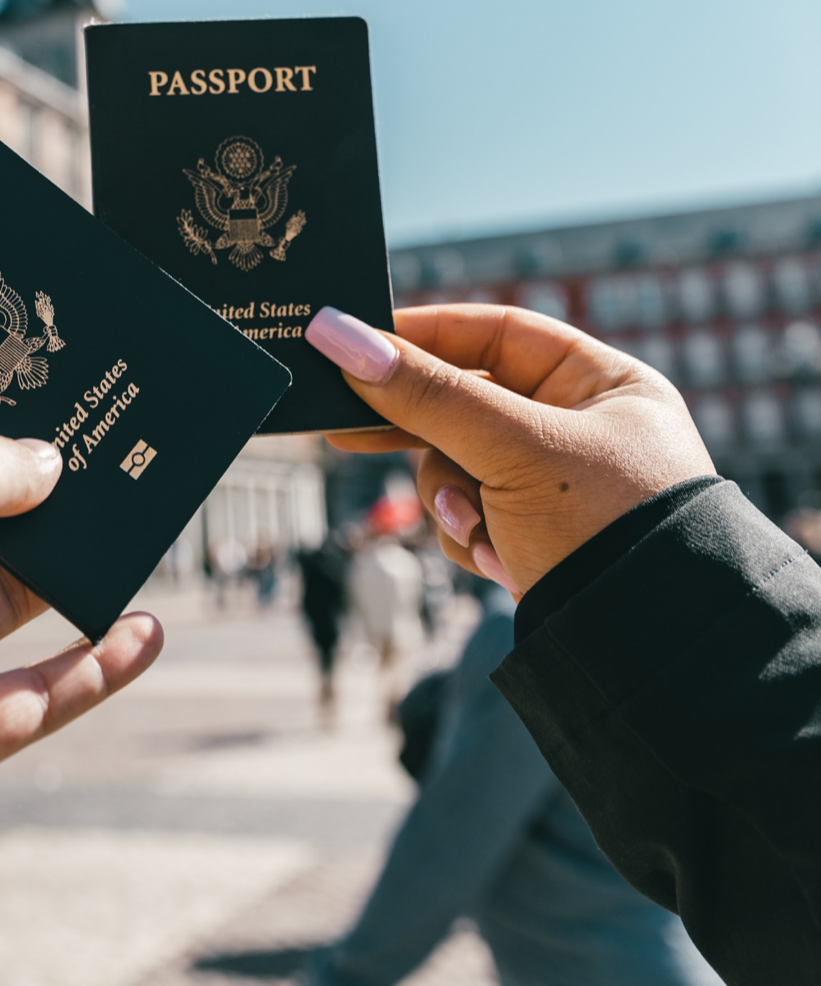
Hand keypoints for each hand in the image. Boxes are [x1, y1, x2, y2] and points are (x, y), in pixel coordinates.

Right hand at [306, 304, 714, 593]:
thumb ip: (426, 393)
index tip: (356, 342)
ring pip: (455, 466)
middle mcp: (580, 428)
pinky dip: (471, 536)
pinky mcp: (533, 537)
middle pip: (466, 404)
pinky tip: (500, 560)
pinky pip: (469, 516)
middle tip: (345, 430)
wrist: (648, 651)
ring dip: (452, 499)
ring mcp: (554, 487)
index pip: (496, 334)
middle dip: (421, 432)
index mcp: (602, 384)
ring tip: (479, 528)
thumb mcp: (512, 449)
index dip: (426, 335)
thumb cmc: (605, 527)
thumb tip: (338, 335)